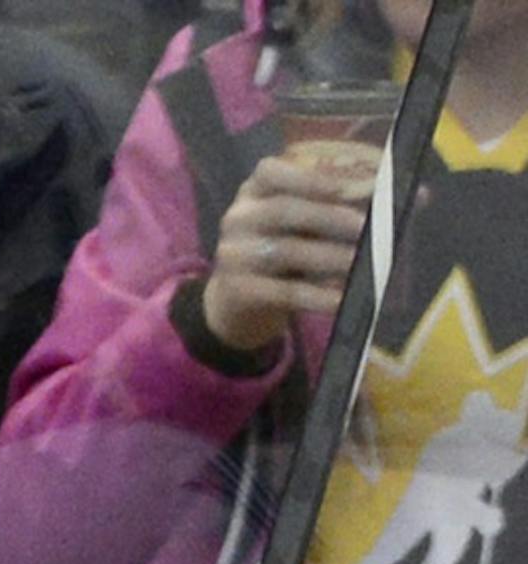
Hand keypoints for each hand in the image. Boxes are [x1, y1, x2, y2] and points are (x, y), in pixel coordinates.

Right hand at [200, 143, 374, 357]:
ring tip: (360, 266)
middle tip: (366, 229)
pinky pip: (283, 292)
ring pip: (285, 251)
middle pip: (284, 210)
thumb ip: (351, 204)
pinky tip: (341, 299)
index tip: (348, 186)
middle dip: (329, 218)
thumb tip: (419, 193)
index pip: (274, 171)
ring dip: (328, 258)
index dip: (311, 178)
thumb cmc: (284, 251)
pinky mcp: (239, 292)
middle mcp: (239, 216)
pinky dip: (316, 296)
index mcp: (255, 188)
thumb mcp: (308, 222)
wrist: (237, 304)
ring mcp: (234, 255)